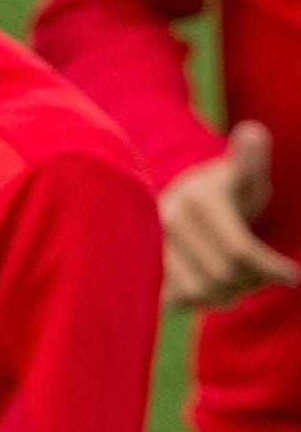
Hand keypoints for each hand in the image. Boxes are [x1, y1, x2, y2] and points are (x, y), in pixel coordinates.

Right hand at [159, 120, 298, 307]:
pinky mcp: (144, 268)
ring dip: (229, 294)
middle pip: (224, 276)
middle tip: (264, 276)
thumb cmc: (225, 191)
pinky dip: (202, 299)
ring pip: (202, 292)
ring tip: (240, 281)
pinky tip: (214, 286)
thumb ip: (250, 159)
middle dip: (253, 281)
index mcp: (198, 201)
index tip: (293, 277)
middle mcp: (169, 223)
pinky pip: (178, 299)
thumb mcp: (244, 175)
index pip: (241, 251)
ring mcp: (152, 246)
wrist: (177, 200)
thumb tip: (253, 132)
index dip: (271, 269)